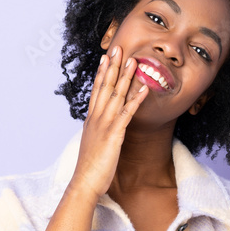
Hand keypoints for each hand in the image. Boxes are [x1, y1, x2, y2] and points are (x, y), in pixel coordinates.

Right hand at [69, 44, 146, 198]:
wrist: (85, 182)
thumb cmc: (89, 167)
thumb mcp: (92, 144)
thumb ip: (96, 131)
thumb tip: (99, 126)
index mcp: (91, 120)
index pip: (96, 91)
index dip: (101, 73)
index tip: (105, 58)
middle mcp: (96, 118)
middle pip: (104, 87)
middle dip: (112, 67)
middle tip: (118, 48)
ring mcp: (104, 125)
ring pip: (116, 95)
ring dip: (125, 77)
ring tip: (134, 61)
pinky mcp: (114, 135)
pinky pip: (127, 113)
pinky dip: (136, 99)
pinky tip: (144, 88)